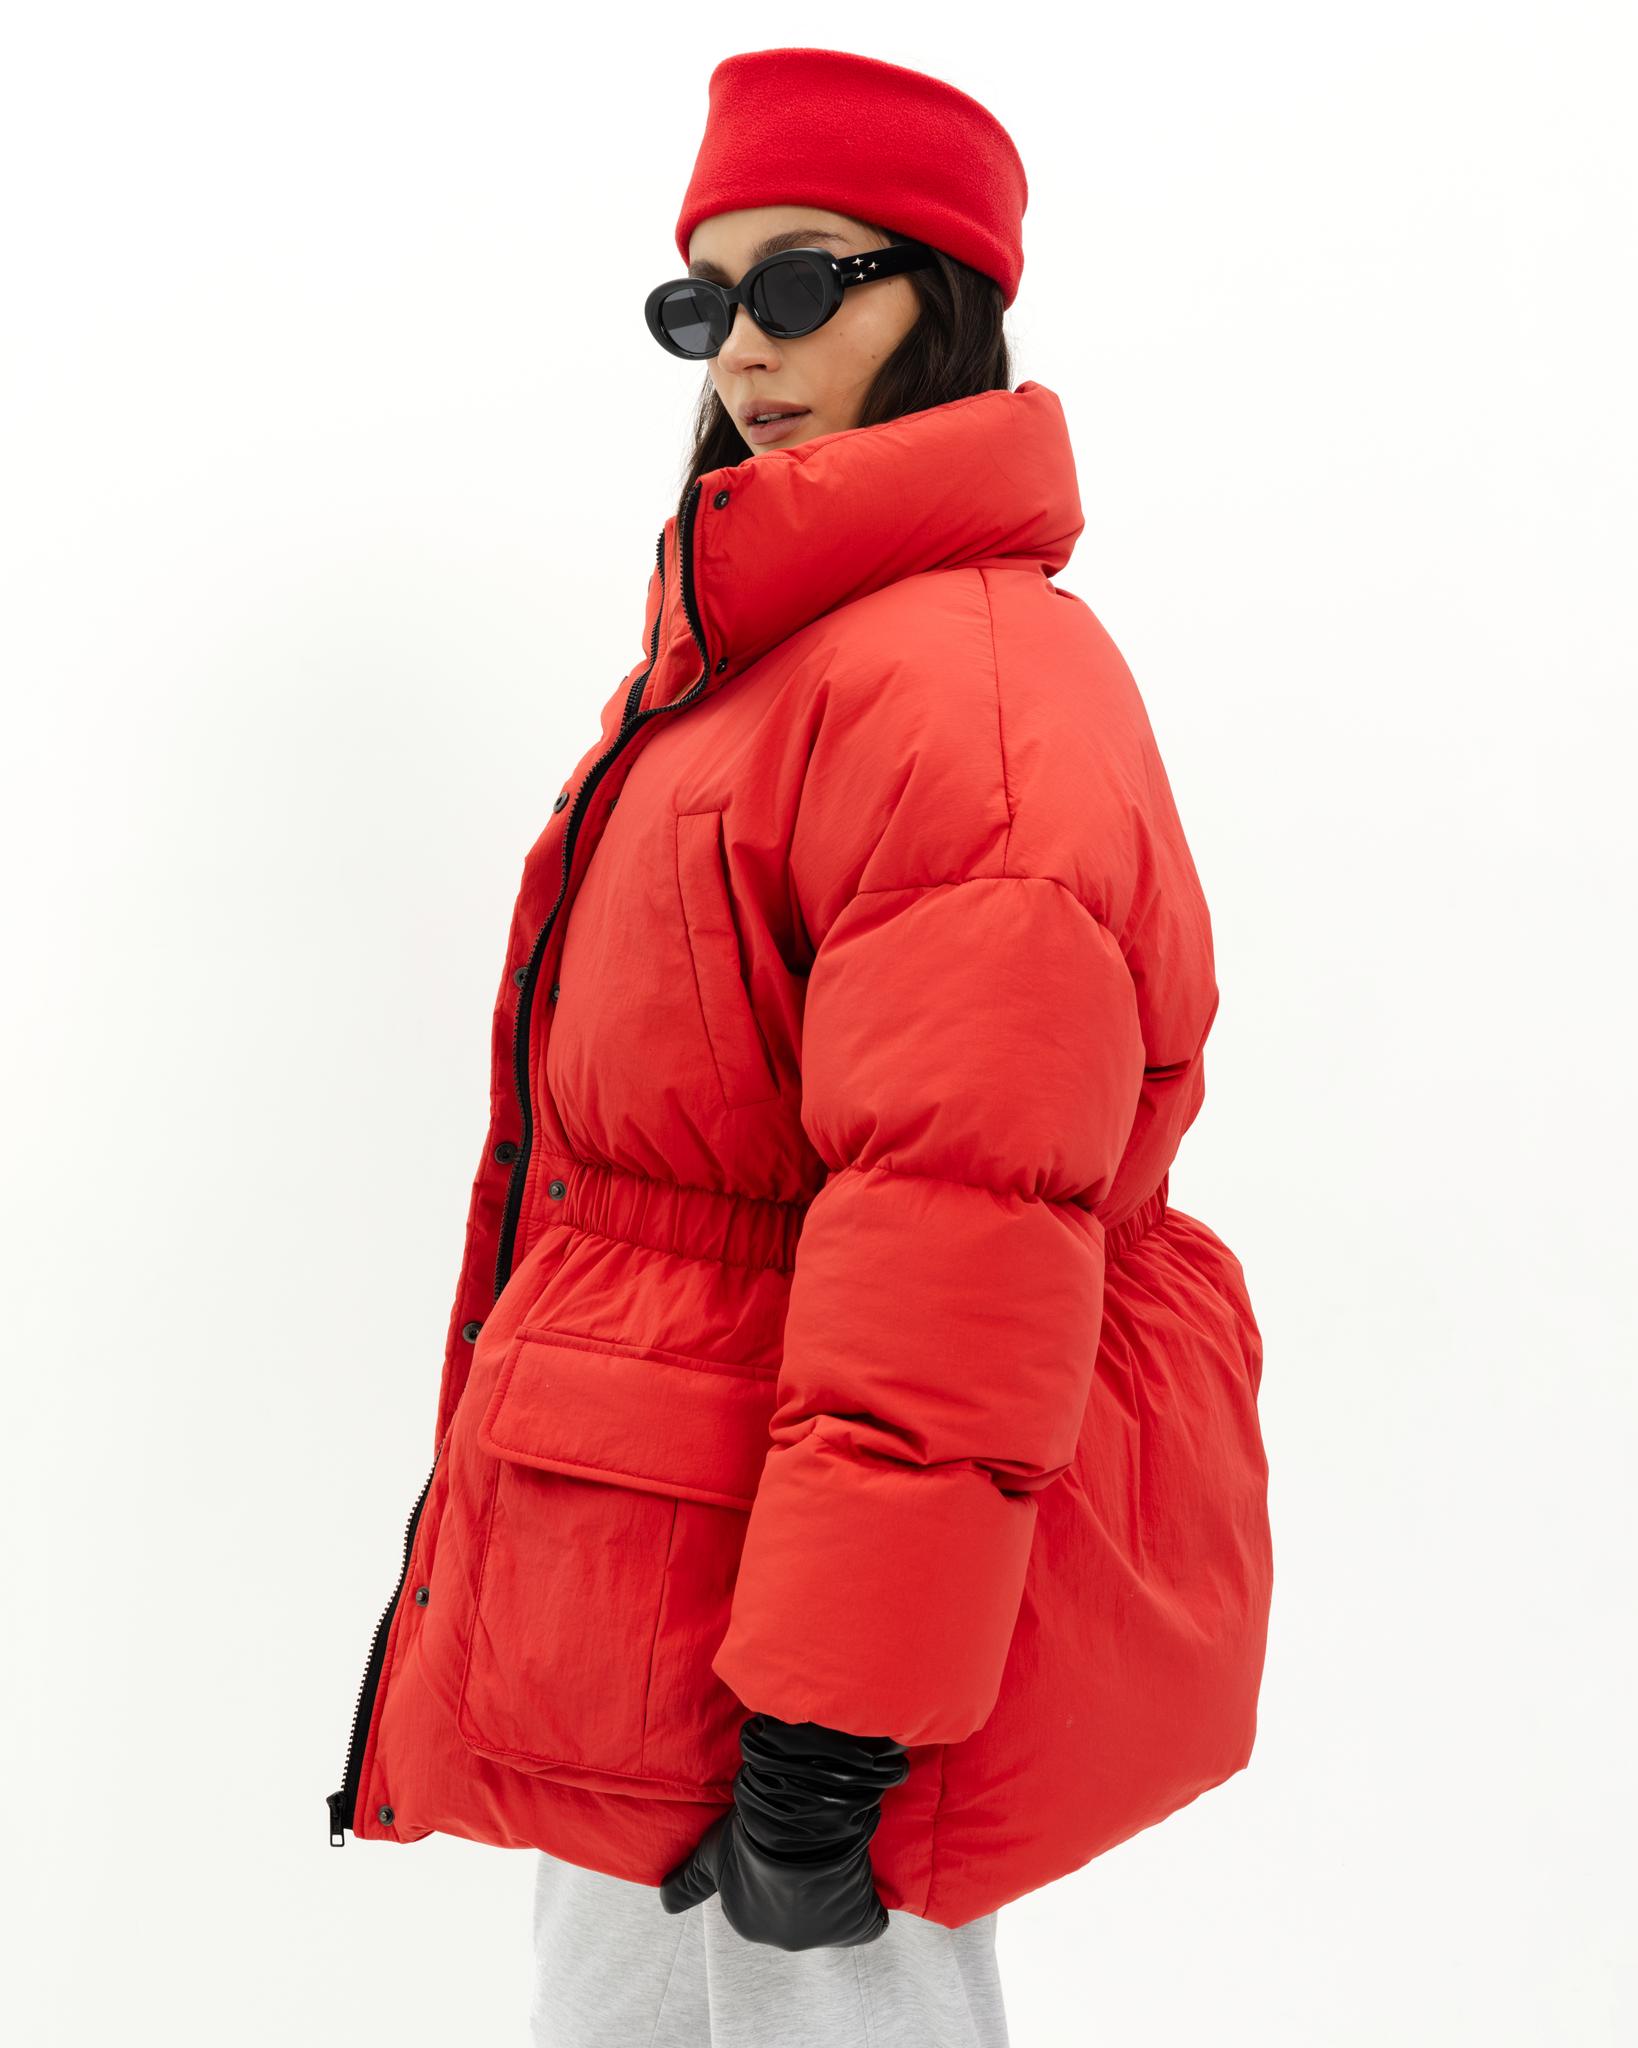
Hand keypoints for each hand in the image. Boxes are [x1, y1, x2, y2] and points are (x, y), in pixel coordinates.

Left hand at [659, 1713, 909, 1949]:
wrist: (795, 1822)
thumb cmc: (748, 1833)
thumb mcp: (709, 1854)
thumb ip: (686, 1884)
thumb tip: (663, 1904)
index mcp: (747, 1921)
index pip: (761, 1894)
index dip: (770, 1865)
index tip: (777, 1841)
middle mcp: (782, 1938)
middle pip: (796, 1905)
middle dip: (800, 1880)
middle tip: (805, 1843)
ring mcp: (820, 1934)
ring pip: (831, 1910)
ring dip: (833, 1887)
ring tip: (830, 1849)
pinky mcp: (855, 1925)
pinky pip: (866, 1921)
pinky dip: (867, 1905)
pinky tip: (859, 1878)